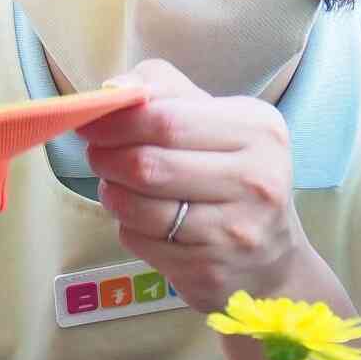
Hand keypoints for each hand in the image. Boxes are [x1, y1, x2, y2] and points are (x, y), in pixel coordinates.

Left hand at [81, 58, 313, 312]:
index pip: (166, 118)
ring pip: (137, 206)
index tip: (91, 122)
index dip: (116, 121)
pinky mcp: (209, 270)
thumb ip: (166, 91)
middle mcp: (256, 179)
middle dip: (106, 157)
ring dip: (112, 194)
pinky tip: (141, 220)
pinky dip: (128, 228)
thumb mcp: (216, 120)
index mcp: (258, 129)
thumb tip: (113, 89)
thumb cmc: (232, 176)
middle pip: (148, 164)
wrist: (269, 259)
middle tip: (96, 155)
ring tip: (116, 186)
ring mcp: (235, 230)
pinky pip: (141, 241)